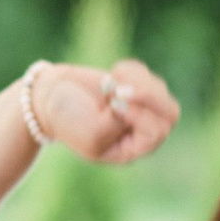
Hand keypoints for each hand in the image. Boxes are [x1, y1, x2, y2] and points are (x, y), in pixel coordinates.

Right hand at [34, 59, 179, 164]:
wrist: (49, 97)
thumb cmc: (68, 120)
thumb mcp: (92, 131)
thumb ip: (120, 122)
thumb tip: (139, 99)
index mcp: (130, 150)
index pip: (156, 132)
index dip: (140, 115)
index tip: (114, 105)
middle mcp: (140, 131)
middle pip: (170, 113)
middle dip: (148, 95)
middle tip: (120, 88)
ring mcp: (140, 108)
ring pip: (160, 91)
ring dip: (136, 80)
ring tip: (110, 80)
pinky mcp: (134, 86)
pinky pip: (147, 74)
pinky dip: (130, 70)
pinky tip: (111, 73)